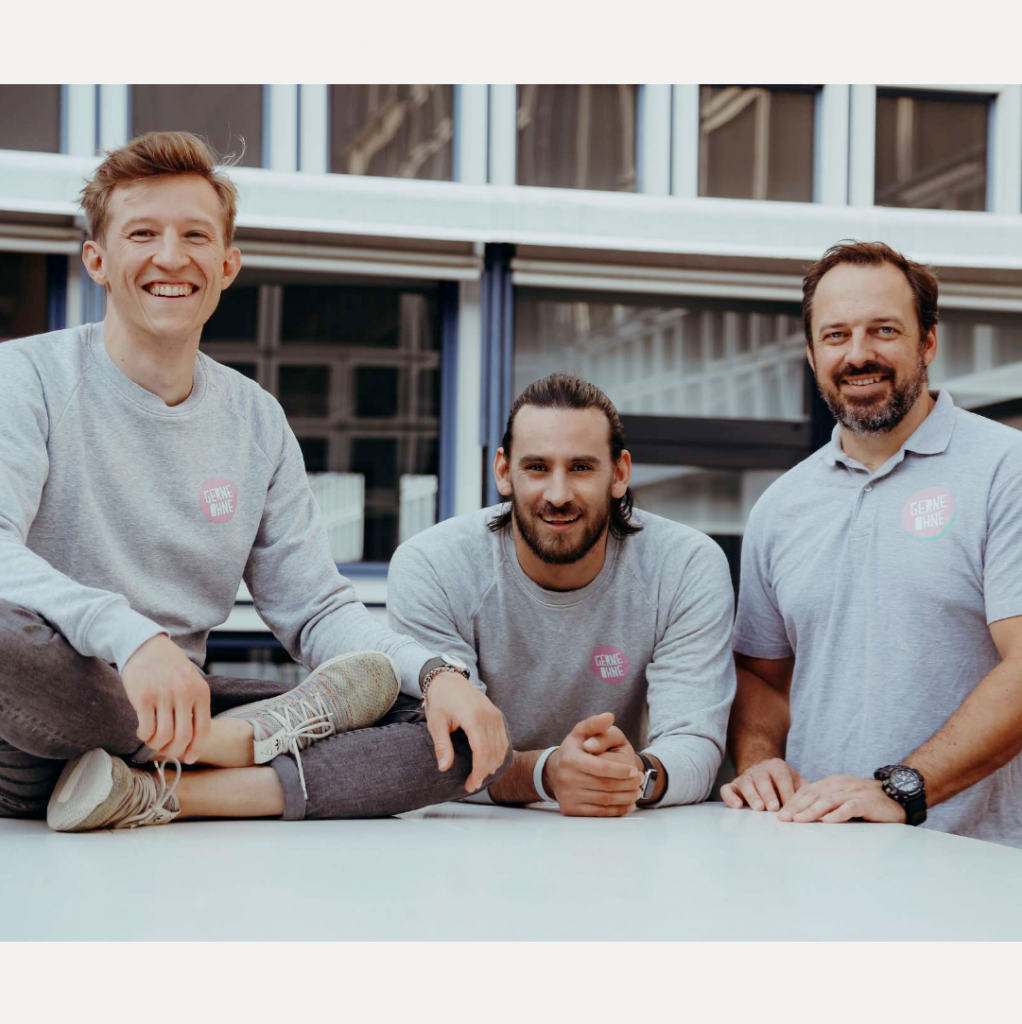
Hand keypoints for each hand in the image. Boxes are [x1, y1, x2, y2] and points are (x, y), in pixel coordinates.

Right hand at [120, 633, 210, 763]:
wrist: (145, 645)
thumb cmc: (169, 667)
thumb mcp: (191, 681)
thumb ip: (194, 705)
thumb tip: (193, 738)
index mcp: (201, 692)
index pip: (203, 730)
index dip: (196, 749)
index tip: (189, 758)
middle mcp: (184, 694)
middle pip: (183, 737)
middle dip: (174, 751)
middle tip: (167, 751)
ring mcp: (164, 696)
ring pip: (164, 736)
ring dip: (157, 744)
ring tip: (153, 740)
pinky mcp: (143, 698)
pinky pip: (146, 729)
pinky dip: (144, 736)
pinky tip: (143, 731)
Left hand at [424, 671, 508, 792]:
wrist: (449, 679)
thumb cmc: (440, 700)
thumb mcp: (436, 723)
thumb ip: (442, 746)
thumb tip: (444, 768)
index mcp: (474, 718)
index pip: (482, 751)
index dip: (478, 771)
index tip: (470, 784)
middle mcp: (489, 716)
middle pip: (493, 752)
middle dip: (484, 772)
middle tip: (471, 785)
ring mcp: (495, 715)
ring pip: (501, 747)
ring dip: (492, 765)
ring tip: (479, 777)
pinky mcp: (496, 715)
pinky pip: (503, 739)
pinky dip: (498, 754)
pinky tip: (488, 763)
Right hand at [546, 713, 643, 816]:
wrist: (554, 772)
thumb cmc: (574, 750)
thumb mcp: (581, 732)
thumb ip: (595, 724)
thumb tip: (609, 717)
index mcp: (570, 759)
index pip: (600, 767)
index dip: (620, 770)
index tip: (635, 770)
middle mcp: (566, 779)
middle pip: (605, 785)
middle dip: (627, 784)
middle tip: (640, 779)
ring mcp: (568, 796)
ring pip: (605, 800)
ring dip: (626, 797)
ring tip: (637, 790)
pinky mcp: (571, 810)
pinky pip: (600, 813)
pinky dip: (618, 810)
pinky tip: (628, 803)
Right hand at [720, 757, 804, 811]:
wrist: (765, 773)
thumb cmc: (784, 784)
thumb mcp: (796, 783)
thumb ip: (805, 791)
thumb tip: (817, 804)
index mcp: (777, 766)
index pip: (782, 776)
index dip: (786, 791)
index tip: (790, 805)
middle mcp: (759, 769)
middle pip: (762, 779)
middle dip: (768, 793)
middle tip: (774, 808)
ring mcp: (745, 776)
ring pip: (745, 783)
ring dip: (752, 796)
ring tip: (759, 808)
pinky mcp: (733, 785)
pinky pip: (727, 789)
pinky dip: (730, 797)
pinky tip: (737, 807)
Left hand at [776, 775, 905, 823]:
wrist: (895, 796)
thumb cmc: (866, 800)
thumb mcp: (843, 797)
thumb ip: (827, 802)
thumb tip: (804, 814)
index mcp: (832, 783)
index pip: (808, 791)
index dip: (793, 802)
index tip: (780, 814)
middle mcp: (840, 785)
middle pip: (814, 795)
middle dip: (796, 807)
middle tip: (783, 818)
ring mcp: (853, 792)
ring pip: (828, 801)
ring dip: (811, 811)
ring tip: (798, 820)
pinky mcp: (866, 802)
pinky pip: (849, 808)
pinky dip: (837, 815)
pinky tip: (827, 822)